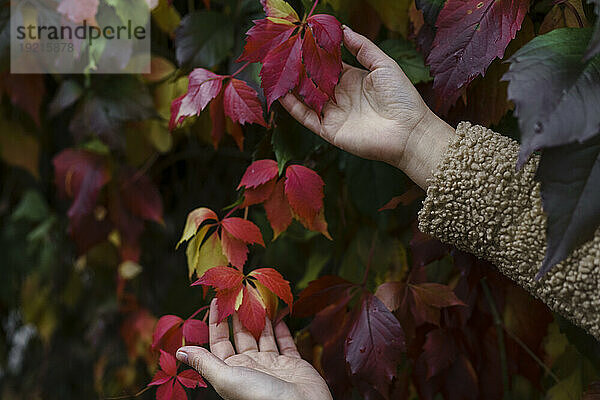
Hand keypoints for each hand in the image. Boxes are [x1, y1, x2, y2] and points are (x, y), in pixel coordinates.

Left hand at [176, 300, 331, 399]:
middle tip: (239, 291)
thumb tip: (178, 351)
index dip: (217, 321)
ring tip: (257, 296)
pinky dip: (282, 328)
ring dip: (260, 317)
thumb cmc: (261, 397)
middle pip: (241, 335)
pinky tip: (278, 313)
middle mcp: (250, 367)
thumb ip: (205, 363)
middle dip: (239, 314)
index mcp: (232, 371)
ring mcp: (272, 365)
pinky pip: (286, 342)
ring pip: (263, 336)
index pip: (219, 342)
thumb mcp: (228, 378)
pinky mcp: (292, 364)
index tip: (217, 299)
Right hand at [280, 26, 453, 188]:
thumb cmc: (402, 97)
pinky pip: (306, 117)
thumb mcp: (383, 65)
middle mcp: (340, 96)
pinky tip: (281, 94)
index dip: (315, 54)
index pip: (327, 65)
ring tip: (276, 72)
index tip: (301, 40)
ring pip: (306, 98)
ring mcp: (334, 114)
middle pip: (314, 80)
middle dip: (299, 69)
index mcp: (352, 80)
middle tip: (283, 54)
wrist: (409, 132)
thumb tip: (343, 29)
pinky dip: (293, 107)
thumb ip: (363, 47)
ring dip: (292, 87)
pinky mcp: (329, 130)